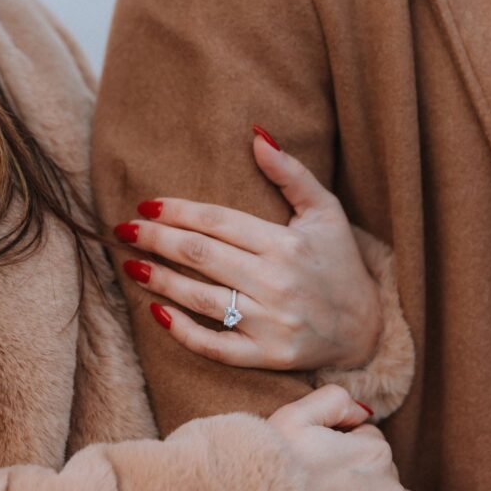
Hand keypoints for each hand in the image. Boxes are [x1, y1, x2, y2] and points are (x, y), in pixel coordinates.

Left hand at [115, 127, 381, 371]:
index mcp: (286, 244)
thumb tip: (256, 134)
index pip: (218, 221)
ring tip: (129, 265)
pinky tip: (156, 311)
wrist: (367, 329)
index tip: (146, 204)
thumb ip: (290, 173)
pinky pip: (214, 346)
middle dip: (156, 240)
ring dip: (158, 280)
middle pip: (200, 256)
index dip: (177, 210)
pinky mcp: (266, 356)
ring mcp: (270, 324)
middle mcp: (276, 282)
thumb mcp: (324, 210)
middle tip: (124, 230)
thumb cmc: (339, 262)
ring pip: (200, 297)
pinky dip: (181, 330)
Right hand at [268, 385, 438, 490]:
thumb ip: (333, 399)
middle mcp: (390, 488)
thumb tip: (363, 412)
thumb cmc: (267, 473)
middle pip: (386, 472)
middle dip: (361, 475)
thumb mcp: (291, 418)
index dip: (344, 447)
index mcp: (372, 450)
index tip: (319, 461)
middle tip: (322, 489)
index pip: (371, 440)